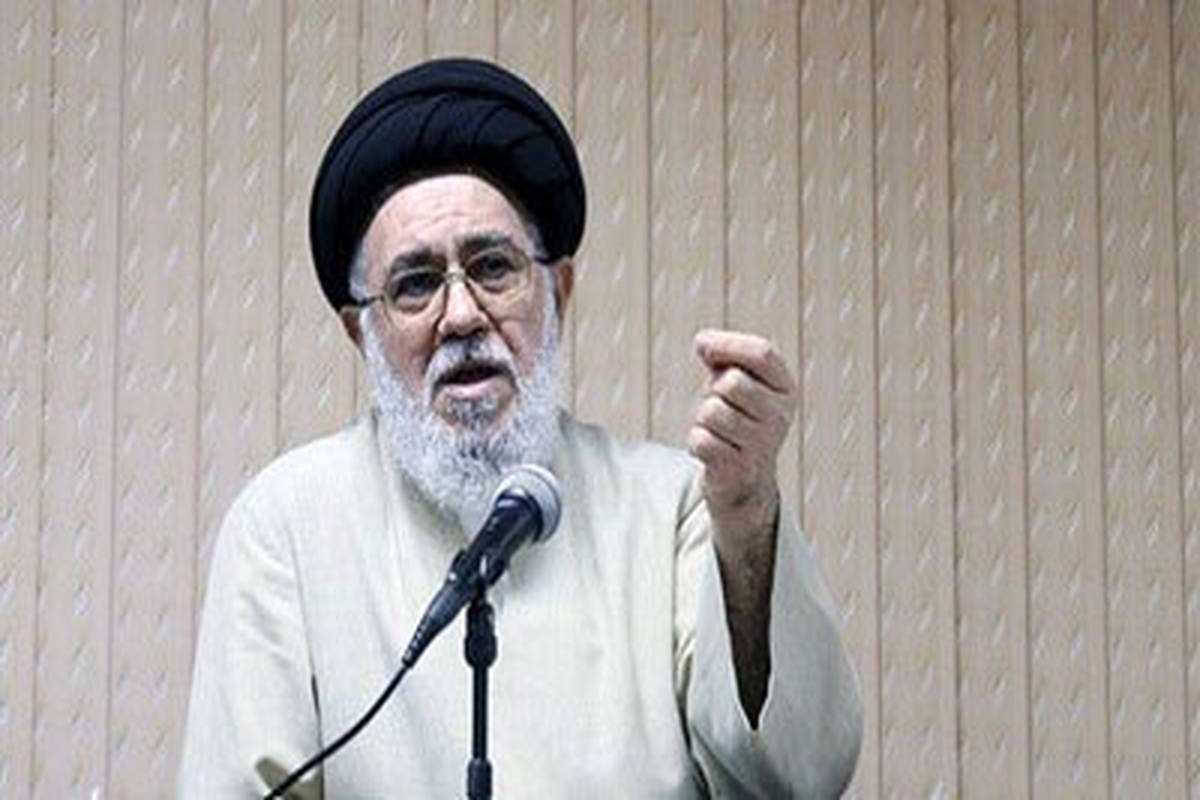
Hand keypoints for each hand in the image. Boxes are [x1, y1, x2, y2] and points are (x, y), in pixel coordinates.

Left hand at [687, 329, 796, 545]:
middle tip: (719, 406)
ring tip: (716, 430)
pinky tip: (711, 451)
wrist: (743, 482)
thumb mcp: (735, 382)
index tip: (702, 345)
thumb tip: (704, 342)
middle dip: (713, 390)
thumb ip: (722, 357)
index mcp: (785, 389)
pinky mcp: (740, 469)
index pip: (763, 353)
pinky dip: (696, 443)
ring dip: (702, 419)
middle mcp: (781, 416)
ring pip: (712, 412)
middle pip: (732, 383)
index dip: (728, 343)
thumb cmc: (736, 420)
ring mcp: (763, 445)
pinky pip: (701, 440)